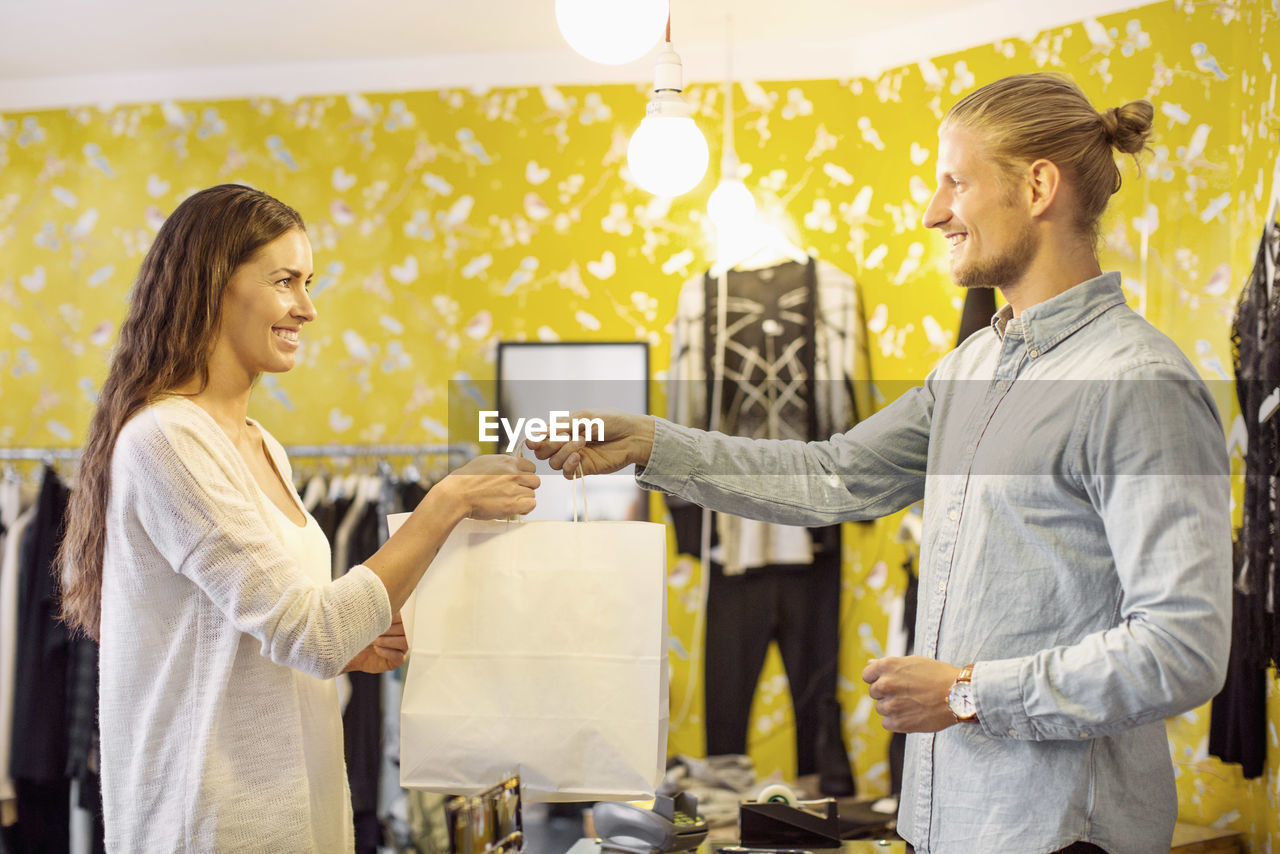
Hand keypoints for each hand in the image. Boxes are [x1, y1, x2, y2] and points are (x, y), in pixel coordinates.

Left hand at [343, 612, 408, 673]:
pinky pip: (398, 656)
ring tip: (373, 640)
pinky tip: (376, 649)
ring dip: (387, 641)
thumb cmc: (359, 633)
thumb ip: (375, 611)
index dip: (393, 616)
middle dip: (388, 629)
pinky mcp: (397, 661)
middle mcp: (403, 634)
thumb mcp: (366, 619)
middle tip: (373, 630)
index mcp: (399, 621)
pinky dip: (386, 651)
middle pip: (405, 629)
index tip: (379, 617)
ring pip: (404, 642)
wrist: (351, 650)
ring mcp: (401, 648)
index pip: (404, 616)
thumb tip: (379, 598)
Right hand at [441, 454, 538, 518]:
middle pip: (535, 481)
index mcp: (508, 462)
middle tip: (515, 492)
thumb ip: (502, 463)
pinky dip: (525, 508)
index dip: (526, 475)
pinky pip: (531, 505)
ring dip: (524, 499)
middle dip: (527, 487)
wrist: (457, 494)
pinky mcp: (512, 504)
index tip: (519, 481)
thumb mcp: (486, 461)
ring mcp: (514, 489)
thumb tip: (512, 464)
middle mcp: (513, 474)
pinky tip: (515, 508)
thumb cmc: (466, 480)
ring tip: (510, 501)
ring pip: (532, 494)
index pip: (531, 467)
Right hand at [525, 409, 654, 478]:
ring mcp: (574, 457)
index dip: (534, 439)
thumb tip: (539, 432)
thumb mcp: (585, 418)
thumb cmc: (612, 421)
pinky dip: (568, 465)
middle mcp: (566, 444)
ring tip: (581, 441)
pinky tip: (579, 457)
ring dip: (563, 452)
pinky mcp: (584, 469)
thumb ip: (563, 426)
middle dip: (549, 444)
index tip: (535, 439)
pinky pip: (566, 474)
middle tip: (565, 435)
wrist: (633, 435)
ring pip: (553, 463)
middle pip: (542, 452)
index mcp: (564, 428)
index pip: (541, 436)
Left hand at [862, 655, 962, 732]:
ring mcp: (891, 704)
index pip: (867, 675)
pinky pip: (887, 723)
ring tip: (912, 704)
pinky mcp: (898, 723)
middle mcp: (885, 684)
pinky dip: (896, 721)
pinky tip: (911, 715)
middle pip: (874, 692)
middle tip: (906, 693)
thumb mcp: (913, 661)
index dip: (878, 678)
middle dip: (886, 693)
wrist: (959, 695)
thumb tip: (870, 665)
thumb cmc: (939, 675)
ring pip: (881, 708)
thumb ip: (889, 665)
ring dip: (892, 708)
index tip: (890, 682)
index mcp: (887, 666)